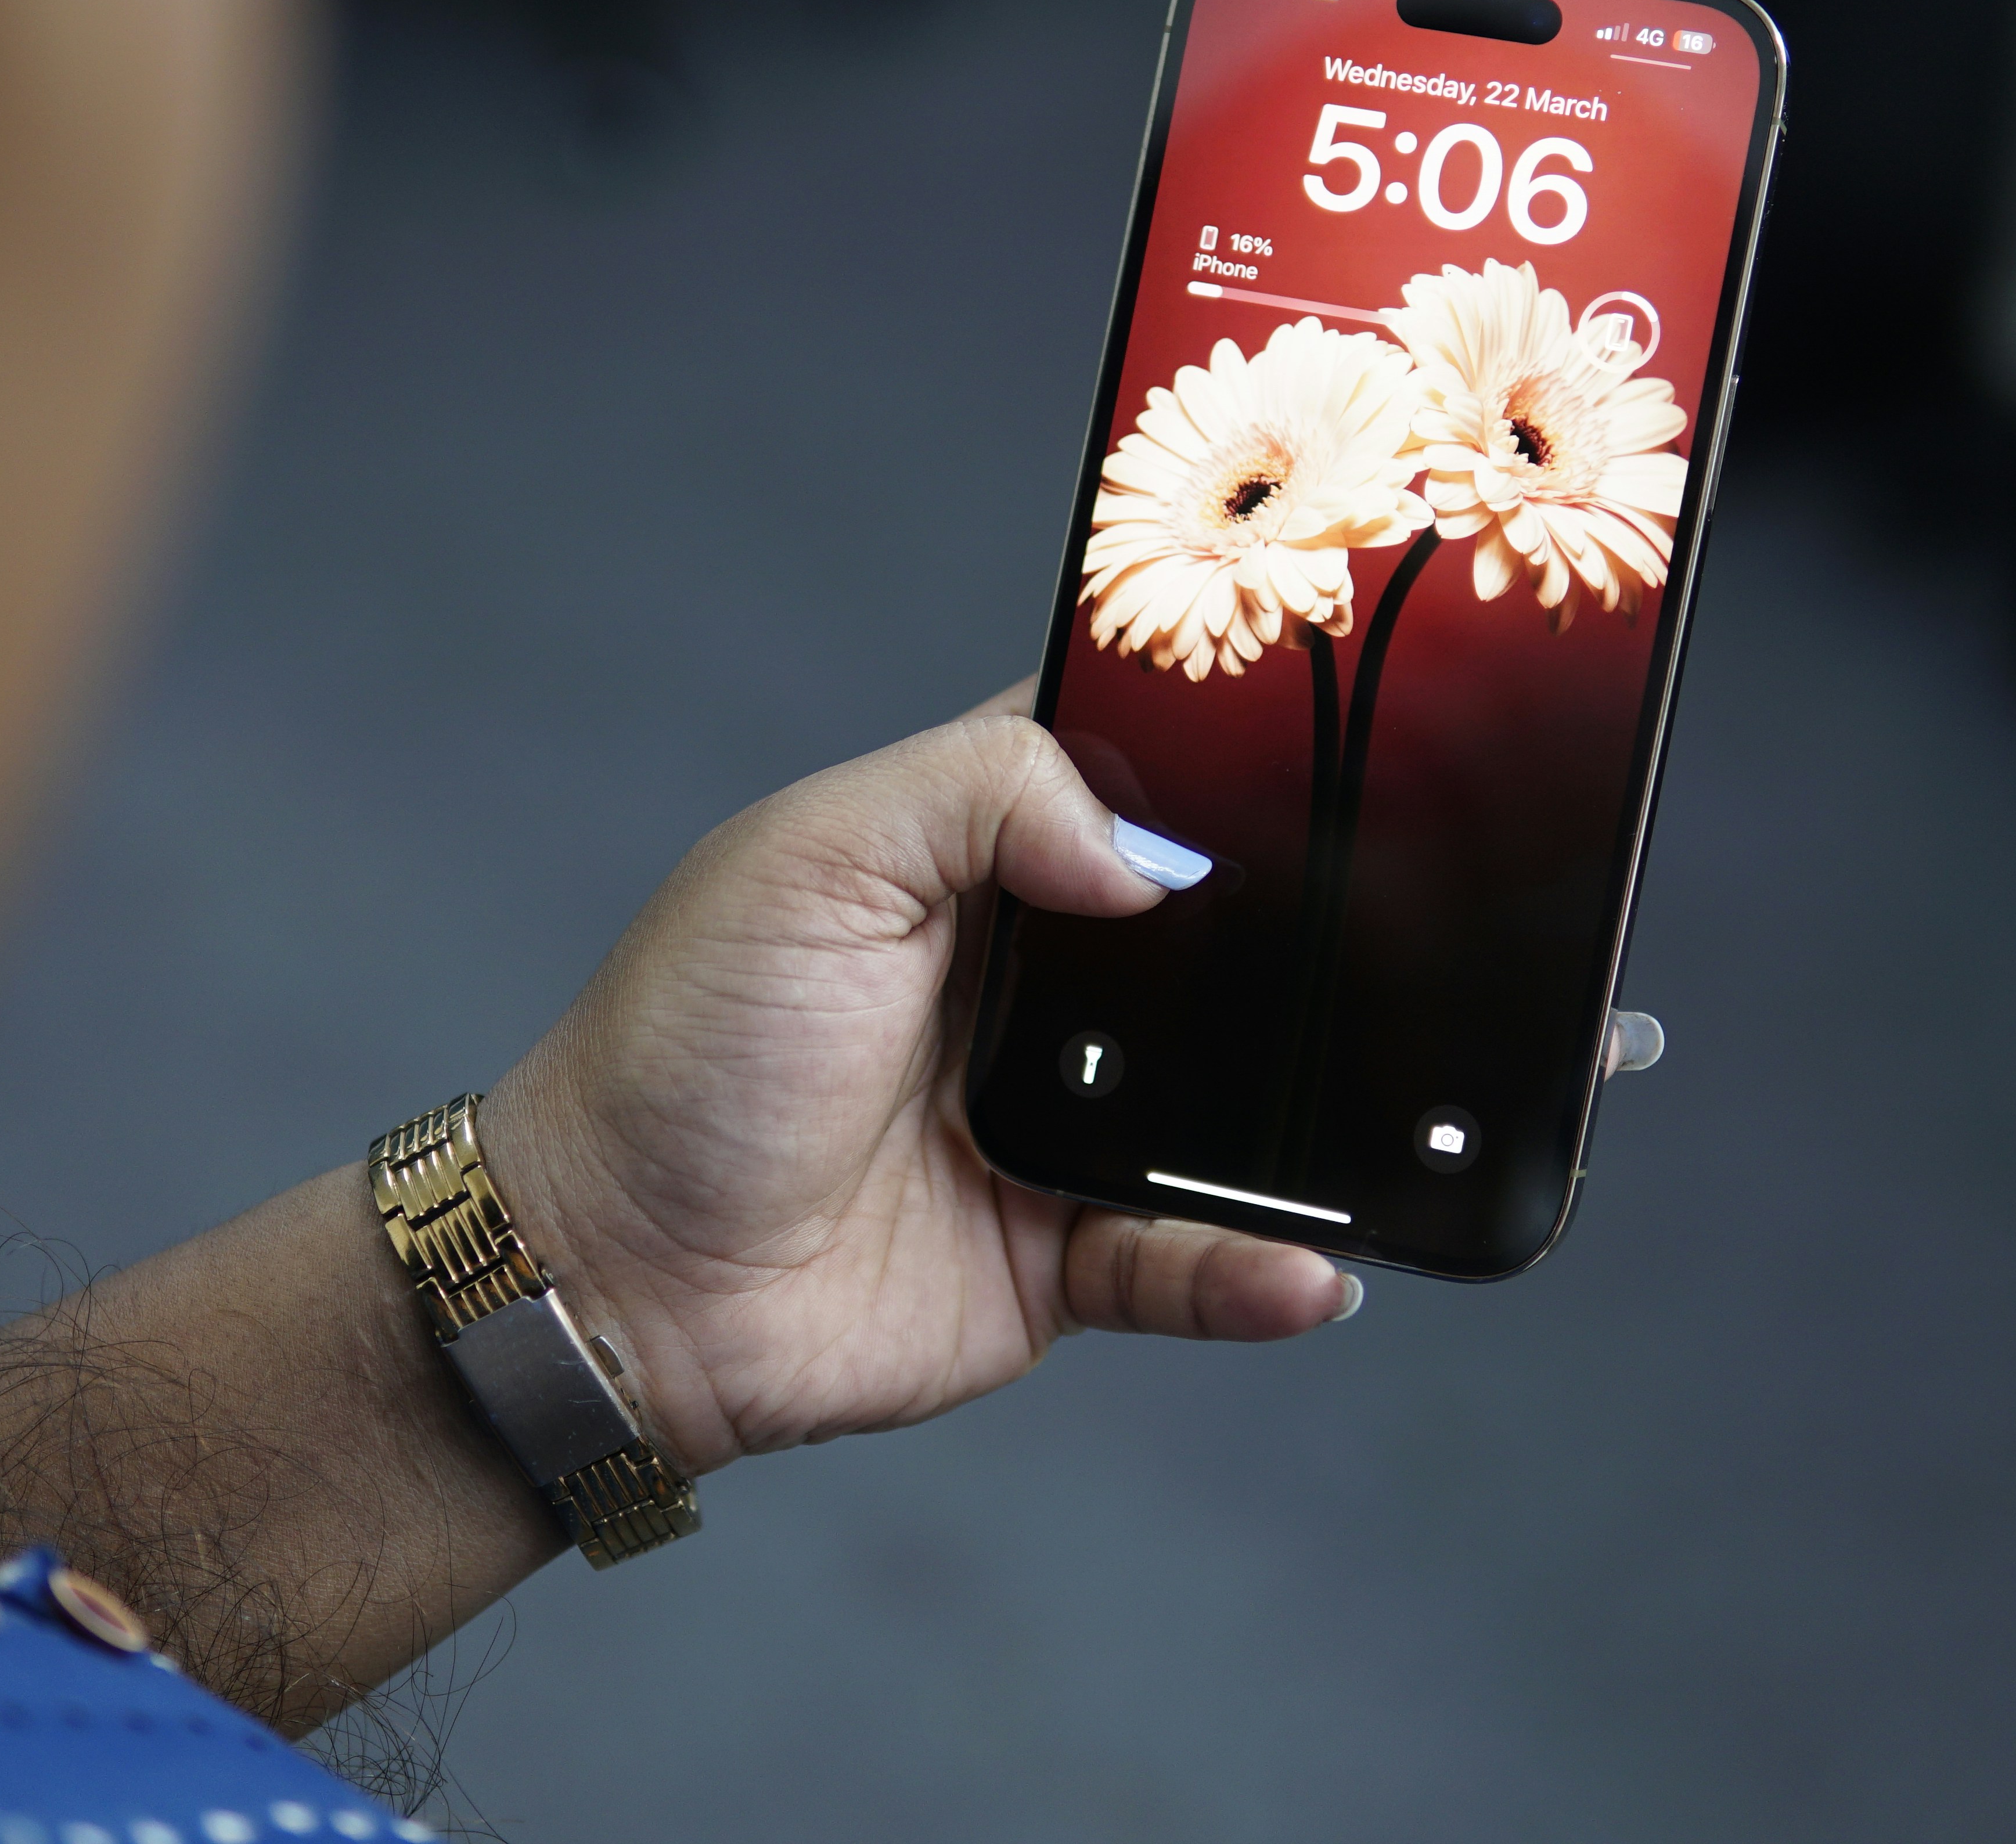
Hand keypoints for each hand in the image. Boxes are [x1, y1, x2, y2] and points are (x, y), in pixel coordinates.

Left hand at [481, 681, 1355, 1474]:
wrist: (615, 1276)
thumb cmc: (677, 1052)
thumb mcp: (808, 861)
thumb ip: (980, 797)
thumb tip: (1151, 851)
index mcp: (969, 860)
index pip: (1120, 770)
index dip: (1215, 753)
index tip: (1321, 739)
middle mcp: (1031, 983)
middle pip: (1206, 941)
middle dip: (1300, 940)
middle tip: (1400, 937)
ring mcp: (1056, 1122)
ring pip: (1223, 1109)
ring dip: (1297, 1121)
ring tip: (1390, 1121)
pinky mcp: (1058, 1256)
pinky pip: (1188, 1262)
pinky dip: (1255, 1270)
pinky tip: (1305, 1270)